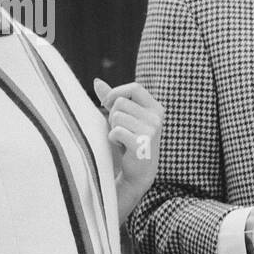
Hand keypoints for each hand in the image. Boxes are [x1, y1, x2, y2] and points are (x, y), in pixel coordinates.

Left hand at [94, 79, 163, 193]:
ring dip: (113, 127)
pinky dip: (113, 138)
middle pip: (121, 102)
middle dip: (113, 114)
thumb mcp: (124, 117)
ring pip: (117, 116)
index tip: (107, 103)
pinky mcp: (142, 144)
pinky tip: (121, 146)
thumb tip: (97, 81)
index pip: (135, 88)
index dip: (117, 92)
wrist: (139, 171)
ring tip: (121, 138)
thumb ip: (113, 99)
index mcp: (156, 108)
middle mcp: (156, 118)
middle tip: (120, 129)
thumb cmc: (130, 140)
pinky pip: (116, 131)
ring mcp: (151, 131)